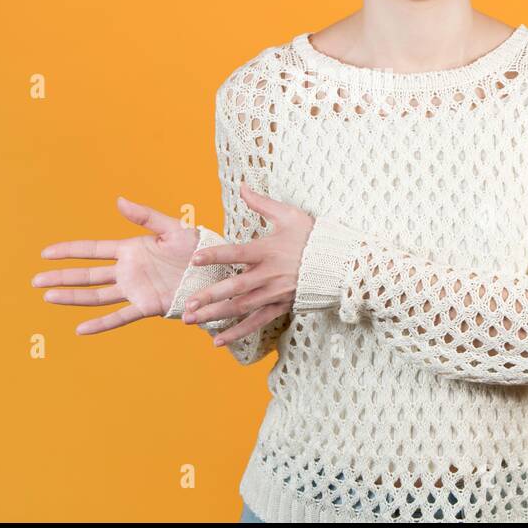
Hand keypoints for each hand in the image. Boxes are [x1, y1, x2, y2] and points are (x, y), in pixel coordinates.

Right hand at [33, 195, 199, 334]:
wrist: (217, 271)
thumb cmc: (198, 247)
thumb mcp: (172, 227)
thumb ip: (145, 216)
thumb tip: (118, 201)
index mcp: (131, 249)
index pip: (92, 250)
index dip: (69, 251)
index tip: (46, 253)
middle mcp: (128, 271)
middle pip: (87, 275)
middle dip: (61, 277)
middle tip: (35, 280)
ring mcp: (135, 290)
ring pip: (96, 295)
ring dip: (73, 297)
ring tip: (48, 297)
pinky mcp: (147, 306)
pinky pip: (120, 317)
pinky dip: (101, 324)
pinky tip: (81, 329)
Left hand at [180, 183, 314, 345]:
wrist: (341, 263)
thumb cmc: (313, 236)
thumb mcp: (289, 215)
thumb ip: (262, 203)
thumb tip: (242, 186)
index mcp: (268, 251)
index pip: (237, 253)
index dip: (215, 256)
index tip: (194, 259)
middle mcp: (269, 274)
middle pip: (235, 288)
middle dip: (209, 297)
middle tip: (186, 304)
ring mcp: (275, 293)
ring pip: (241, 308)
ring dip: (215, 316)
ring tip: (191, 320)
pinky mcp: (280, 306)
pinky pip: (256, 323)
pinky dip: (237, 333)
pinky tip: (217, 341)